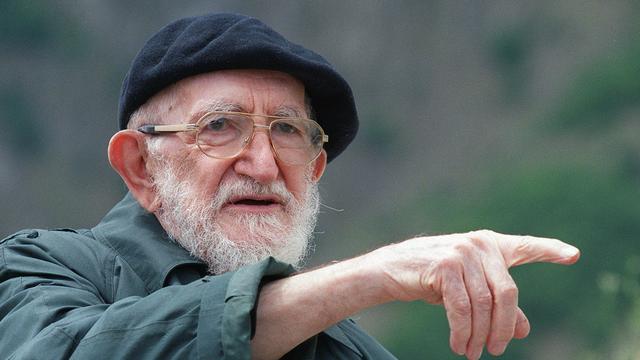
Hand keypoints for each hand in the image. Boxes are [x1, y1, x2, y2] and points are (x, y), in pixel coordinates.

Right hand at [367, 229, 579, 359]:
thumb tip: (524, 330)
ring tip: (472, 352)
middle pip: (507, 293)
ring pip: (484, 304)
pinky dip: (462, 332)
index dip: (549, 251)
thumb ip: (498, 306)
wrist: (392, 269)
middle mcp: (479, 244)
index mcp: (489, 245)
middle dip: (503, 327)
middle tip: (496, 350)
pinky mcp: (445, 266)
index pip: (524, 247)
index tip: (574, 255)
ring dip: (479, 334)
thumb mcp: (469, 291)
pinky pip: (462, 308)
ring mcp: (462, 252)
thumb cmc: (433, 278)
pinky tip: (459, 344)